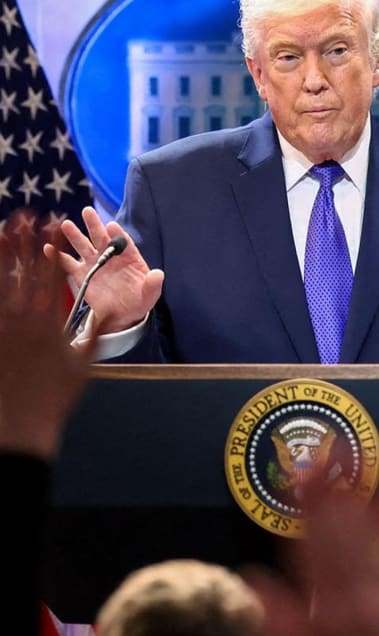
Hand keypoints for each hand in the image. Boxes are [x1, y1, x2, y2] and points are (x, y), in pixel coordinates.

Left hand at [0, 213, 94, 457]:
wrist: (22, 420)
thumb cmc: (56, 394)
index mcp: (50, 321)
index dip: (49, 247)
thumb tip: (109, 312)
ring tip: (0, 230)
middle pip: (23, 272)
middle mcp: (24, 318)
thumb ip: (95, 334)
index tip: (50, 225)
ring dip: (2, 255)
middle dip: (23, 241)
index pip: (50, 275)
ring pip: (1, 283)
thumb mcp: (84, 365)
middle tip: (22, 215)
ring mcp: (5, 326)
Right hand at [43, 206, 163, 334]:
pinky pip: (68, 264)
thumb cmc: (139, 301)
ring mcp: (95, 264)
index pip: (124, 243)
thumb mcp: (150, 295)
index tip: (112, 226)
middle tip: (87, 211)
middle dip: (94, 225)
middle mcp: (110, 257)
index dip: (118, 234)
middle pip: (101, 238)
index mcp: (129, 258)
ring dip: (75, 236)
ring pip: (84, 246)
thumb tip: (158, 274)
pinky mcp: (82, 275)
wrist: (123, 314)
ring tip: (66, 225)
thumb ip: (153, 284)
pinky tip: (49, 248)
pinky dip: (58, 256)